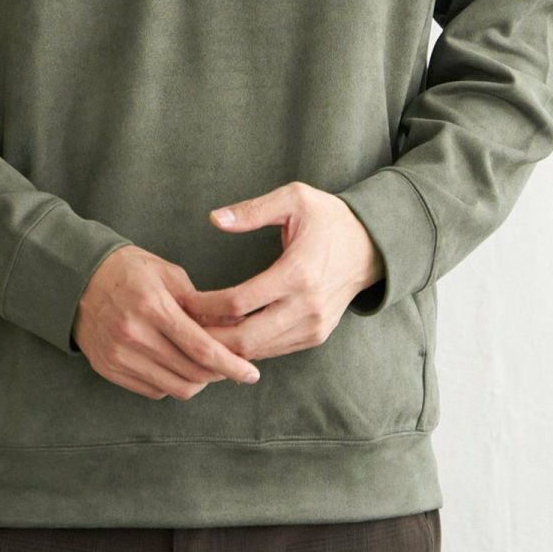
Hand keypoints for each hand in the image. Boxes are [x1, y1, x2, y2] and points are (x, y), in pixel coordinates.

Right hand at [72, 244, 263, 399]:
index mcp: (152, 307)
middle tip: (232, 367)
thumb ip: (199, 304)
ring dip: (197, 381)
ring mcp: (119, 356)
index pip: (201, 349)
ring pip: (174, 388)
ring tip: (204, 365)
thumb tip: (234, 328)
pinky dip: (172, 382)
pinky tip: (175, 364)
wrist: (77, 278)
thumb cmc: (129, 270)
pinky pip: (153, 390)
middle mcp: (134, 336)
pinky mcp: (109, 370)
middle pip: (191, 374)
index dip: (231, 366)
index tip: (252, 373)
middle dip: (219, 375)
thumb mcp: (167, 274)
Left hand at [176, 182, 385, 361]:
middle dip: (208, 338)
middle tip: (180, 328)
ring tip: (195, 335)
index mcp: (297, 272)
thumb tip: (214, 219)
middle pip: (245, 338)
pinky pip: (274, 351)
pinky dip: (247, 349)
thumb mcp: (294, 199)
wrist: (372, 246)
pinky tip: (224, 337)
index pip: (238, 302)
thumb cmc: (329, 218)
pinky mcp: (316, 335)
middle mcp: (306, 306)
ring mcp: (314, 326)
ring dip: (225, 348)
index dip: (204, 306)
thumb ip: (252, 210)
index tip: (182, 301)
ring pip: (259, 352)